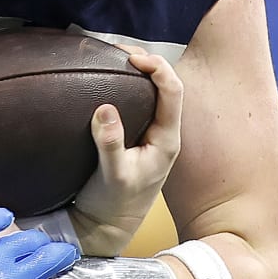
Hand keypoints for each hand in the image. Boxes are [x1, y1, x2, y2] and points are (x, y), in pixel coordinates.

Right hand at [68, 50, 183, 255]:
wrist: (106, 227)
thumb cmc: (113, 205)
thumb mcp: (112, 176)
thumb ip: (110, 144)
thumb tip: (104, 108)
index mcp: (166, 139)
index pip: (173, 91)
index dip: (157, 68)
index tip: (131, 59)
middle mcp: (162, 133)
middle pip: (164, 85)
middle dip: (145, 62)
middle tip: (117, 50)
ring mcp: (148, 135)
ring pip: (150, 93)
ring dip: (135, 72)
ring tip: (112, 56)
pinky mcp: (133, 138)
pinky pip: (134, 103)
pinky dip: (123, 86)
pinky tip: (105, 79)